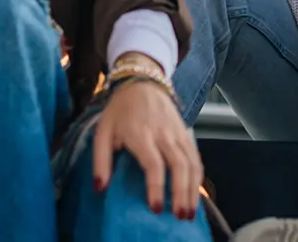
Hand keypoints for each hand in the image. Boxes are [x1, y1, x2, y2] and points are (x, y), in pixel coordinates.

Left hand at [92, 67, 200, 219]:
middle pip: (179, 165)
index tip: (155, 208)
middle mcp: (163, 134)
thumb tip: (100, 188)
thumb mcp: (102, 132)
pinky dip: (198, 176)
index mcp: (140, 134)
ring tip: (190, 211)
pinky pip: (196, 157)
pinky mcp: (186, 133)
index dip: (156, 187)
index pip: (153, 164)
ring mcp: (177, 133)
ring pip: (192, 163)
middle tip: (180, 216)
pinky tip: (196, 193)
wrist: (142, 81)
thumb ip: (100, 161)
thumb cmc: (120, 110)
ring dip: (193, 189)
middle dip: (181, 193)